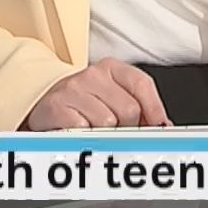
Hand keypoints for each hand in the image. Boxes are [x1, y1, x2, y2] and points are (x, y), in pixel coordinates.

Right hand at [23, 59, 170, 130]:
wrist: (43, 108)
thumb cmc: (83, 106)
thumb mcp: (112, 99)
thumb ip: (139, 108)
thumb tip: (164, 127)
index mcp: (112, 69)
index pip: (142, 85)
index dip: (155, 110)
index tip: (159, 128)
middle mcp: (93, 74)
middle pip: (129, 109)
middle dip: (128, 129)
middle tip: (118, 134)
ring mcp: (73, 89)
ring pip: (108, 122)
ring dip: (105, 136)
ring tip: (95, 132)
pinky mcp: (57, 106)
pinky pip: (84, 130)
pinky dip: (85, 138)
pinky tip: (80, 134)